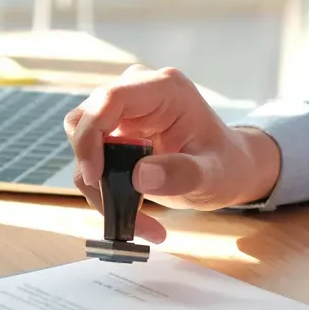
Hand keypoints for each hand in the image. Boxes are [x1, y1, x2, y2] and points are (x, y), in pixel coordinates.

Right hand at [64, 66, 280, 243]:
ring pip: (82, 145)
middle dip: (93, 169)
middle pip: (84, 121)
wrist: (226, 169)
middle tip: (118, 208)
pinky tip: (133, 215)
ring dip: (98, 188)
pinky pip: (91, 162)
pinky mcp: (114, 133)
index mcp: (164, 89)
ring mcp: (123, 112)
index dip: (91, 136)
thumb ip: (183, 174)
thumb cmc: (225, 166)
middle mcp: (137, 92)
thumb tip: (140, 176)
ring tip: (135, 220)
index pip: (109, 99)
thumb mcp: (214, 176)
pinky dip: (104, 192)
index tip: (96, 177)